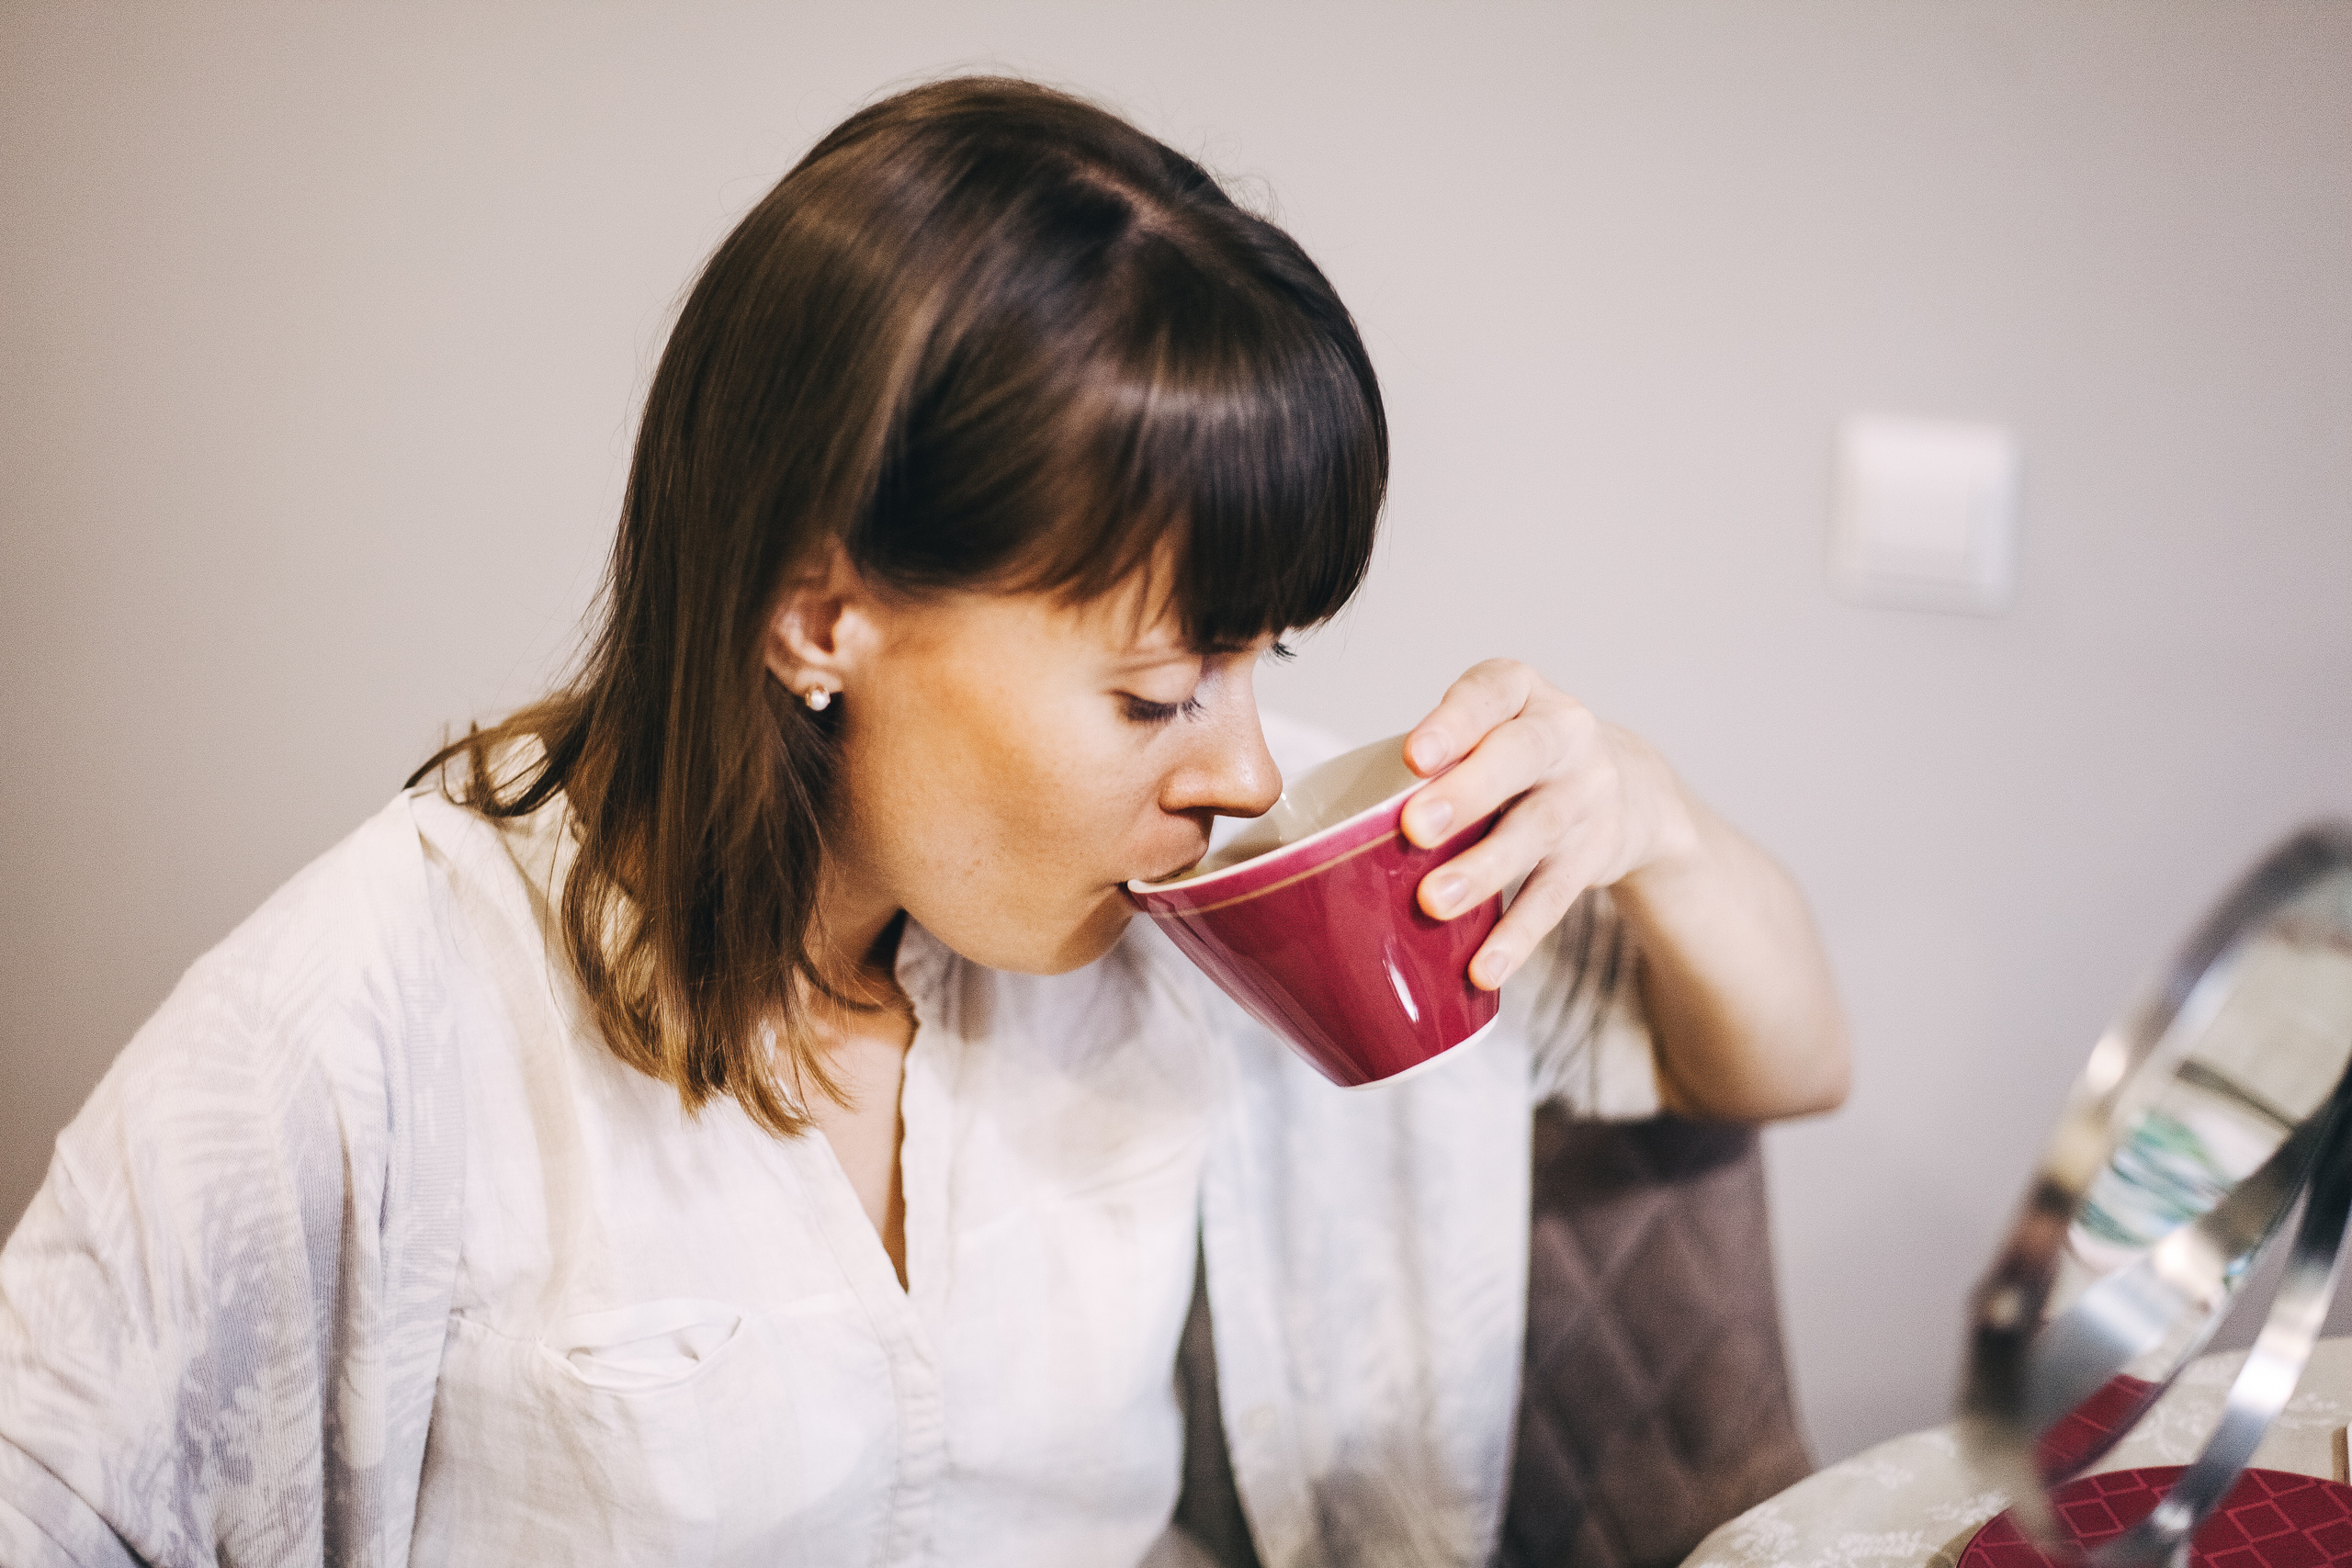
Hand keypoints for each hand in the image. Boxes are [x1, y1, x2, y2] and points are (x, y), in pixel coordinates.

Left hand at [1399, 659, 1698, 990]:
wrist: (1630, 790)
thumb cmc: (1516, 759)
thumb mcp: (1489, 730)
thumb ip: (1436, 759)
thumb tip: (1341, 829)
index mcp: (1520, 692)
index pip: (1489, 694)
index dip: (1454, 722)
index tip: (1414, 756)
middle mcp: (1563, 734)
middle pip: (1519, 758)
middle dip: (1467, 794)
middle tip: (1415, 828)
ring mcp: (1586, 795)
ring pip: (1536, 831)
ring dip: (1483, 869)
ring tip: (1434, 903)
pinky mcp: (1595, 855)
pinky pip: (1555, 897)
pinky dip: (1517, 935)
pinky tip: (1484, 967)